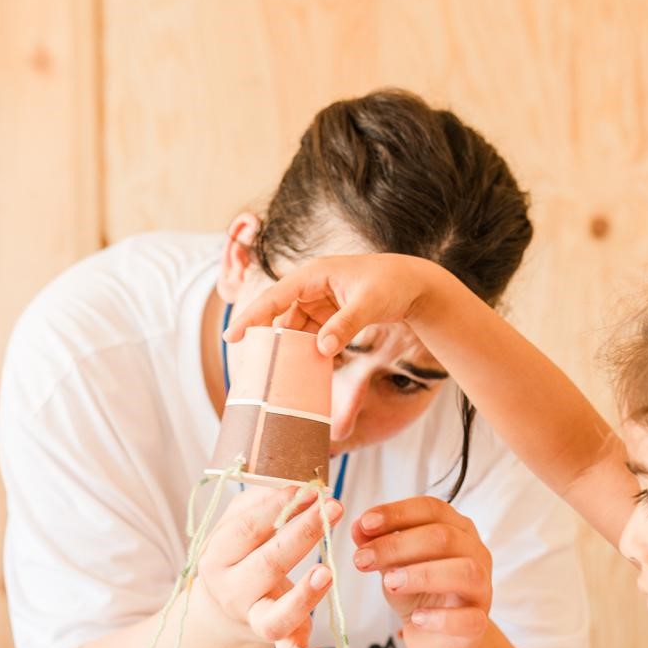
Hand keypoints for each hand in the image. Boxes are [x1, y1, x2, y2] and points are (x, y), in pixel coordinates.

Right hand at [197, 486, 341, 647]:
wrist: (223, 609)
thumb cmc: (239, 555)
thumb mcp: (238, 525)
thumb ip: (258, 503)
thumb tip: (288, 481)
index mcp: (218, 556)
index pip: (248, 529)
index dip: (279, 506)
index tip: (309, 487)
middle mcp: (232, 591)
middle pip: (267, 564)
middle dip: (301, 534)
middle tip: (332, 507)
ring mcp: (252, 619)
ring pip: (276, 616)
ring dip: (303, 595)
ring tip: (328, 570)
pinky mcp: (274, 642)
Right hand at [223, 253, 449, 356]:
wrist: (414, 285)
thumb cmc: (392, 285)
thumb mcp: (368, 305)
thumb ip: (344, 326)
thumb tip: (321, 349)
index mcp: (315, 274)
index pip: (275, 296)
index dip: (253, 316)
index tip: (233, 335)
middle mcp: (312, 286)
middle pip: (280, 314)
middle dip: (269, 339)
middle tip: (255, 367)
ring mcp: (319, 300)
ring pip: (294, 327)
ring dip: (290, 348)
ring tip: (281, 373)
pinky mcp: (329, 313)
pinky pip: (310, 333)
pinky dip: (307, 349)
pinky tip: (306, 367)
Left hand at [353, 496, 492, 647]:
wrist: (438, 640)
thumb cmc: (419, 595)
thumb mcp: (393, 566)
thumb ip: (378, 546)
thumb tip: (358, 527)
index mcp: (456, 529)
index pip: (431, 509)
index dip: (397, 513)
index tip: (365, 523)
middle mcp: (475, 553)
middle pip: (444, 537)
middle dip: (397, 545)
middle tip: (362, 560)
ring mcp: (482, 588)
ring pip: (464, 571)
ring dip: (423, 575)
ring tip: (389, 584)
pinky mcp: (479, 623)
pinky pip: (469, 618)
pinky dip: (441, 618)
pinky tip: (417, 619)